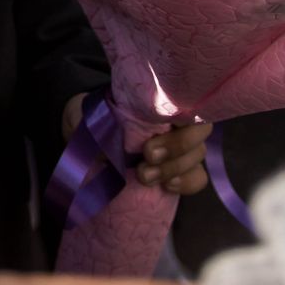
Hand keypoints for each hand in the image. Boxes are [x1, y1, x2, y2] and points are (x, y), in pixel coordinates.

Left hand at [62, 97, 212, 195]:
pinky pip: (198, 177)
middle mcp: (173, 120)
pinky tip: (167, 186)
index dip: (183, 110)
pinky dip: (187, 182)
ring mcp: (179, 147)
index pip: (186, 97)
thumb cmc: (88, 126)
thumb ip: (97, 118)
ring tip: (145, 176)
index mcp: (155, 99)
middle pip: (200, 129)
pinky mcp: (179, 172)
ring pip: (198, 154)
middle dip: (177, 145)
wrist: (84, 152)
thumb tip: (109, 131)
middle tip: (148, 155)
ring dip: (176, 167)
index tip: (159, 123)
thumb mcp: (85, 116)